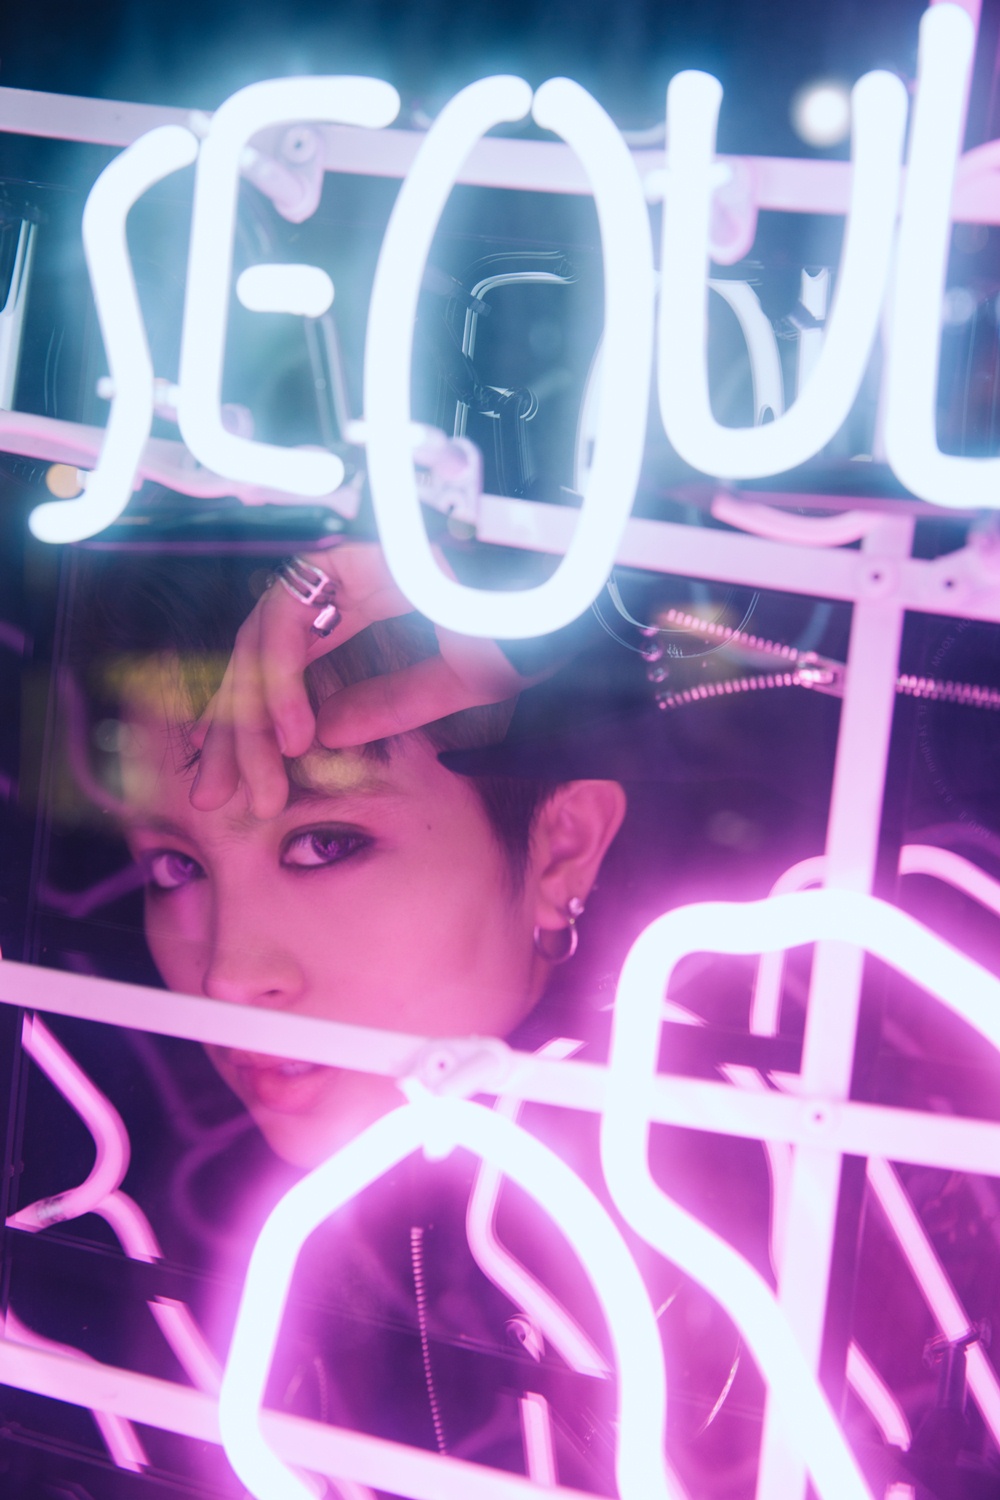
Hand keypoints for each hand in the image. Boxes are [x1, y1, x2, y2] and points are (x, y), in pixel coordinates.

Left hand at [189, 542, 526, 818]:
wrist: (567, 601)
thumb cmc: (524, 632)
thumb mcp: (450, 688)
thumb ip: (387, 705)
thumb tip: (323, 736)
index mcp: (364, 606)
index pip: (284, 669)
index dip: (254, 730)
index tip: (241, 789)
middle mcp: (345, 582)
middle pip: (257, 657)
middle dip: (233, 732)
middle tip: (216, 795)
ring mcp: (342, 564)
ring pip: (259, 642)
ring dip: (253, 717)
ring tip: (265, 777)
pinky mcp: (346, 557)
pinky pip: (288, 621)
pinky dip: (282, 678)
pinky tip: (296, 736)